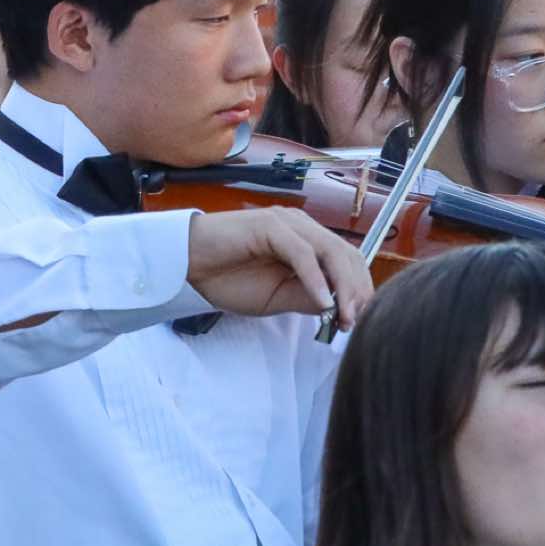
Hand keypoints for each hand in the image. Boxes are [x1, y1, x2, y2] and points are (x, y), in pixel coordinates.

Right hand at [184, 208, 373, 329]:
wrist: (185, 265)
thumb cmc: (225, 278)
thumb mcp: (275, 299)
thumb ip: (306, 298)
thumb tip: (339, 307)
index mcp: (306, 241)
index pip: (347, 261)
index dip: (359, 290)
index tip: (359, 321)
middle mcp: (302, 227)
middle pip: (346, 255)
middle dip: (356, 291)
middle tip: (355, 322)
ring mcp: (287, 223)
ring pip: (330, 252)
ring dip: (342, 287)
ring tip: (343, 316)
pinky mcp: (271, 225)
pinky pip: (302, 253)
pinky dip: (315, 279)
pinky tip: (321, 302)